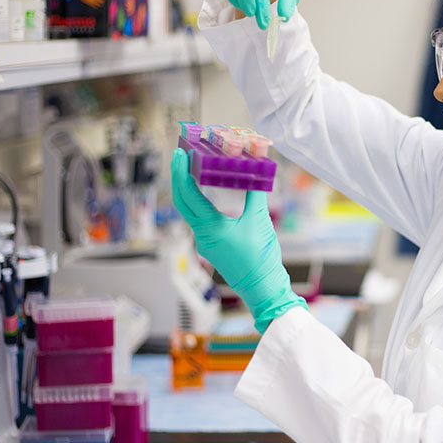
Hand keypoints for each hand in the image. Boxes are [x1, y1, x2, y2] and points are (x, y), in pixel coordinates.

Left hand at [171, 148, 306, 332]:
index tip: (180, 154)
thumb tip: (258, 171)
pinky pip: (199, 219)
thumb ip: (255, 193)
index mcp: (209, 228)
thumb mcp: (259, 221)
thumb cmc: (260, 257)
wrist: (263, 288)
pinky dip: (199, 201)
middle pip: (182, 202)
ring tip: (191, 169)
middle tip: (180, 156)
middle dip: (179, 177)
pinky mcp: (212, 245)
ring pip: (190, 211)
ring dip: (188, 189)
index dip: (182, 172)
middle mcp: (202, 235)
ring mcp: (205, 241)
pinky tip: (206, 192)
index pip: (188, 195)